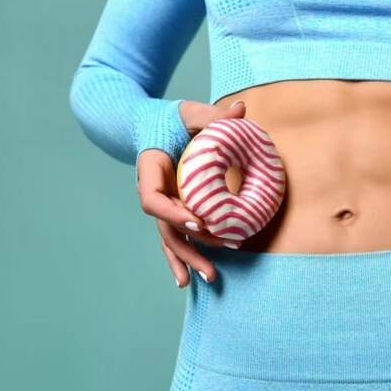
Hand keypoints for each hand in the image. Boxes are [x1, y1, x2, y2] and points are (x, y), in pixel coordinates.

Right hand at [136, 99, 246, 287]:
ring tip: (209, 278)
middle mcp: (152, 192)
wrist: (154, 125)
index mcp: (150, 169)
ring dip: (188, 259)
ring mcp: (162, 204)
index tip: (197, 221)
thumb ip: (212, 114)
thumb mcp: (190, 111)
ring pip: (171, 238)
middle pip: (165, 228)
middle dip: (187, 248)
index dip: (172, 213)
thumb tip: (241, 110)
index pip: (153, 198)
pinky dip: (182, 257)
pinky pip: (176, 237)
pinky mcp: (172, 211)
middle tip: (210, 268)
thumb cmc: (172, 118)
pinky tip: (189, 280)